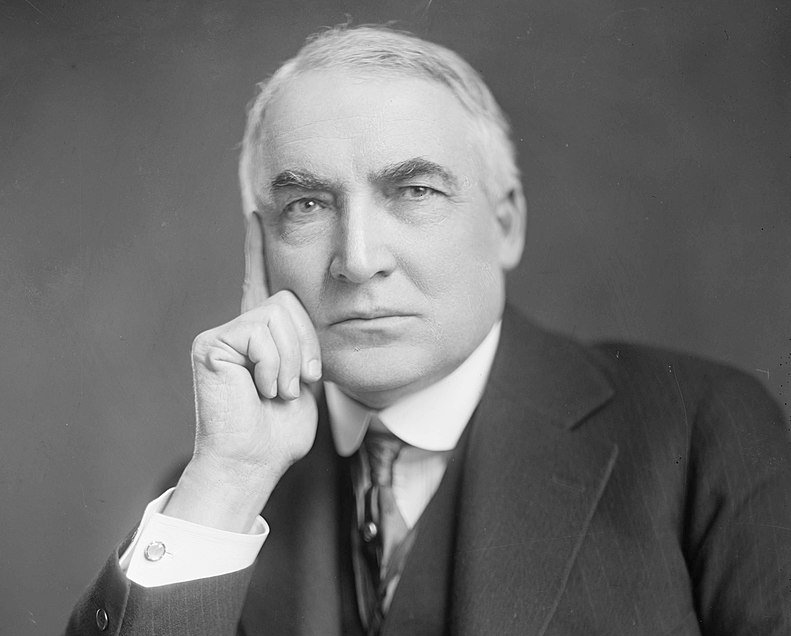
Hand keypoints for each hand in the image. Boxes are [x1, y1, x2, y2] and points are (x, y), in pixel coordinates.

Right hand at [164, 290, 321, 531]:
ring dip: (288, 360)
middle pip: (287, 301)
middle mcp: (237, 333)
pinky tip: (260, 391)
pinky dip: (270, 365)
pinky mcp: (210, 345)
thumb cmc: (278, 434)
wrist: (252, 464)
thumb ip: (304, 345)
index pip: (291, 303)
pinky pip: (257, 332)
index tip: (311, 374)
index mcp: (259, 340)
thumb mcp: (304, 380)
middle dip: (303, 345)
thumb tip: (317, 311)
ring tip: (278, 392)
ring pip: (274, 314)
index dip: (309, 333)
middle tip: (295, 385)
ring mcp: (221, 337)